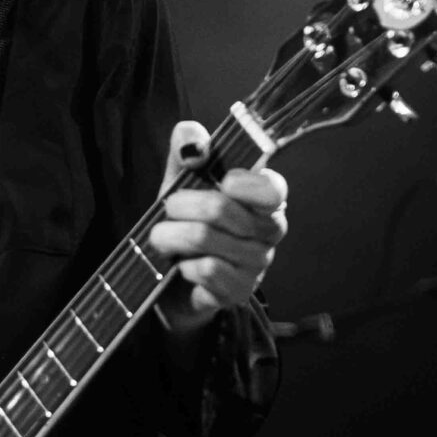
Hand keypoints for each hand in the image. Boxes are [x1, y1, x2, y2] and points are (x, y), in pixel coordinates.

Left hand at [148, 119, 286, 329]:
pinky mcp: (239, 292)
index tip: (220, 181)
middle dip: (179, 205)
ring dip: (170, 236)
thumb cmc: (185, 221)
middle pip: (220, 209)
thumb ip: (187, 149)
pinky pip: (207, 270)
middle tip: (167, 210)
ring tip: (163, 238)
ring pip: (205, 239)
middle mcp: (269, 231)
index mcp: (263, 198)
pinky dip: (184, 266)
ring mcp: (257, 264)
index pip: (273, 188)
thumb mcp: (180, 179)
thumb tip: (194, 144)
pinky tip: (183, 267)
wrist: (171, 279)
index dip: (245, 183)